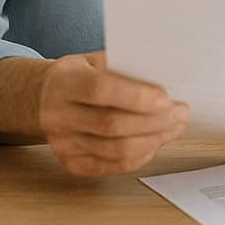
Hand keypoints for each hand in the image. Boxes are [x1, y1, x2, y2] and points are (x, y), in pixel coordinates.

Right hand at [38, 51, 188, 177]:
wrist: (44, 98)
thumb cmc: (81, 74)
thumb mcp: (96, 59)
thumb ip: (125, 65)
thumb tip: (167, 77)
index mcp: (64, 82)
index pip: (102, 91)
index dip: (137, 97)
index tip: (168, 98)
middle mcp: (57, 115)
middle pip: (111, 125)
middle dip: (154, 121)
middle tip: (181, 113)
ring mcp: (61, 143)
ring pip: (114, 150)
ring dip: (152, 140)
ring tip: (175, 127)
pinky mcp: (70, 163)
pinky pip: (110, 166)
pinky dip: (139, 156)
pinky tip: (155, 143)